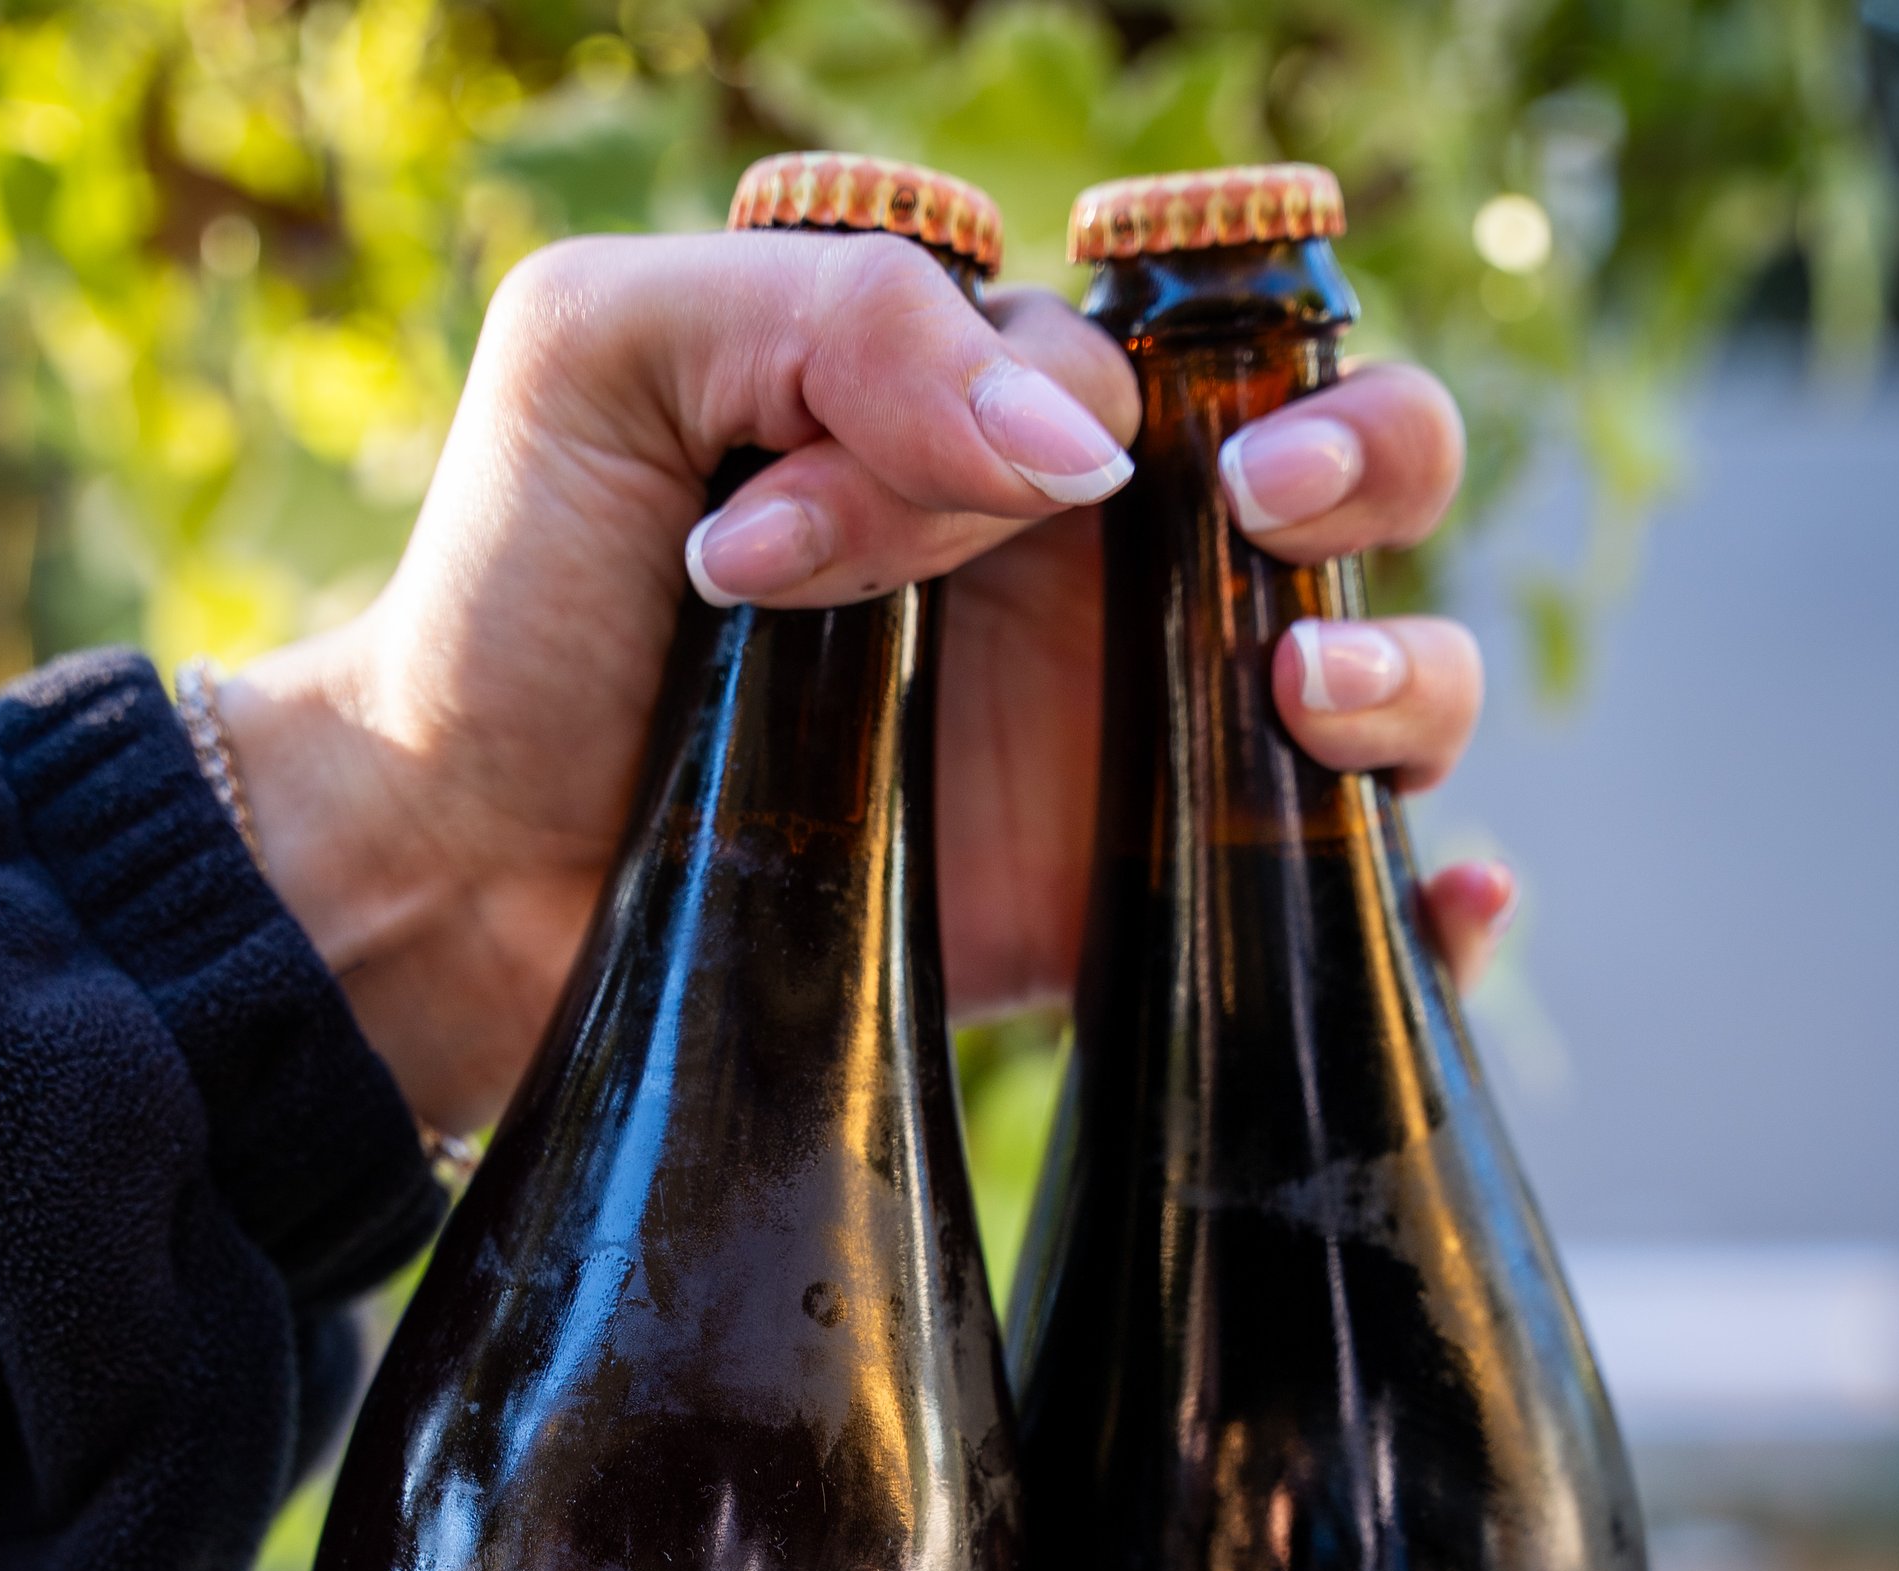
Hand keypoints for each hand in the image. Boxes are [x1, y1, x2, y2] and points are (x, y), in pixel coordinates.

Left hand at [222, 233, 1503, 1133]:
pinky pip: (1319, 915)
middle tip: (1261, 513)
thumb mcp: (618, 355)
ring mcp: (1117, 756)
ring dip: (1413, 675)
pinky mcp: (1110, 923)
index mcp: (990, 420)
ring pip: (1378, 683)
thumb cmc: (513, 595)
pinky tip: (1448, 898)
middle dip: (1376, 467)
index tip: (903, 503)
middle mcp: (1088, 580)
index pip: (1158, 360)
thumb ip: (840, 318)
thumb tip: (1090, 447)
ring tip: (1299, 704)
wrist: (450, 873)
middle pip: (1353, 487)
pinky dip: (1426, 910)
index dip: (1072, 404)